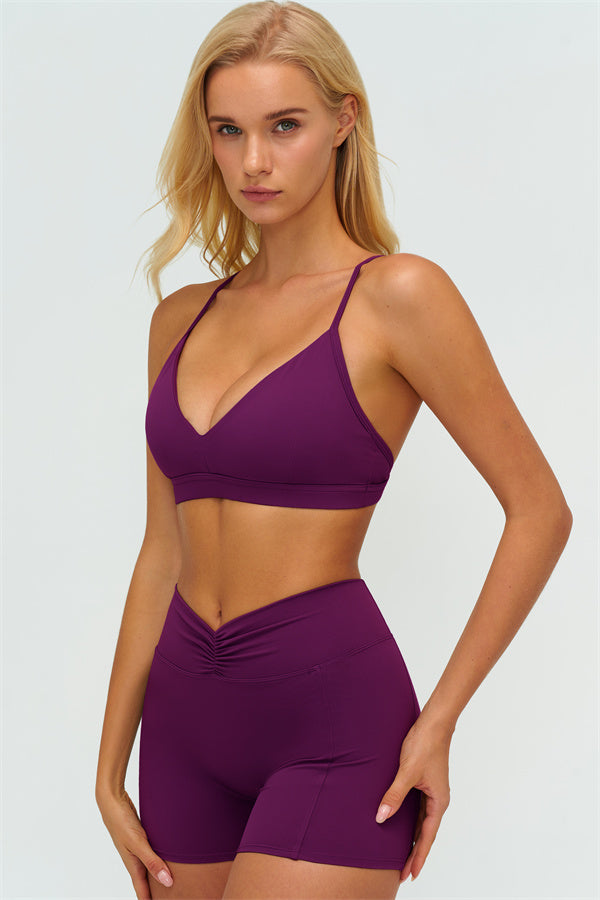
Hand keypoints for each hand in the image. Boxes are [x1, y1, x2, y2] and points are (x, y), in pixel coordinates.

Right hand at [96, 786, 173, 897]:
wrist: (112, 800)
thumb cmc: (121, 822)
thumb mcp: (138, 843)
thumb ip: (152, 862)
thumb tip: (167, 882)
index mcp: (133, 865)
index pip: (143, 891)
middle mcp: (135, 859)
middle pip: (147, 881)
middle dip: (154, 892)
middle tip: (168, 898)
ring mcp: (137, 848)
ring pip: (149, 866)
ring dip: (157, 875)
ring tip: (168, 882)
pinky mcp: (140, 837)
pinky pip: (151, 852)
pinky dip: (158, 858)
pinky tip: (166, 856)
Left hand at [375, 716, 452, 882]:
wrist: (433, 724)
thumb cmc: (424, 745)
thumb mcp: (407, 771)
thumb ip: (394, 795)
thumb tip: (381, 817)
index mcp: (438, 801)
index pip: (427, 837)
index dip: (418, 856)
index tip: (410, 874)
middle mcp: (437, 800)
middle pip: (425, 834)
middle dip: (414, 854)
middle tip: (403, 874)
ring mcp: (431, 792)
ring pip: (421, 823)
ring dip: (412, 840)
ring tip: (402, 857)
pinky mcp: (424, 783)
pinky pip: (417, 810)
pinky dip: (411, 823)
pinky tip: (402, 828)